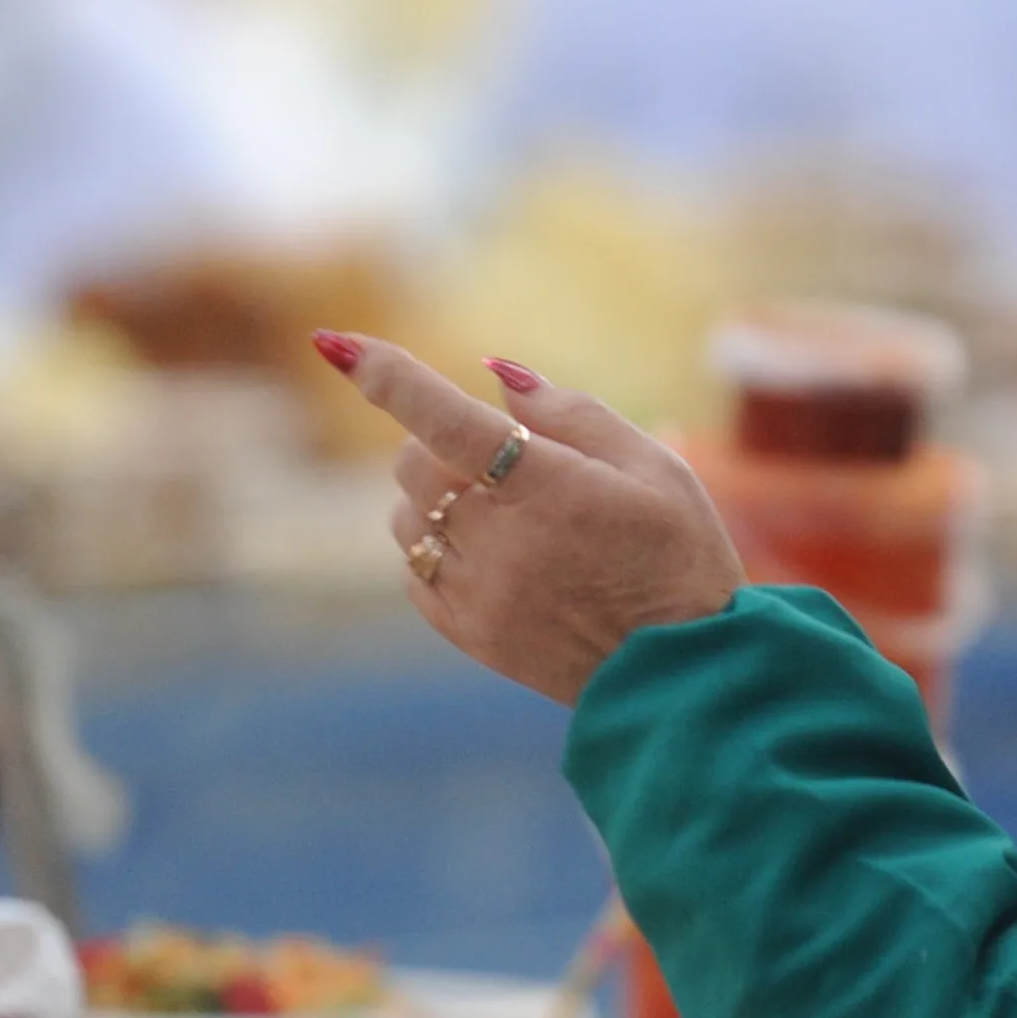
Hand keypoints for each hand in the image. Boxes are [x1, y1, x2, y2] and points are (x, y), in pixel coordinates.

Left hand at [312, 333, 745, 705]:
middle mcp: (500, 542)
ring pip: (406, 520)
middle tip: (504, 457)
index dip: (387, 375)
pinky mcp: (469, 634)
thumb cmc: (680, 556)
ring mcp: (478, 594)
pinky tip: (493, 555)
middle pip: (415, 465)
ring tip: (504, 512)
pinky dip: (436, 549)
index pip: (446, 419)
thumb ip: (573, 413)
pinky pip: (415, 573)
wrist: (682, 674)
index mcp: (548, 489)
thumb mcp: (655, 468)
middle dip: (441, 443)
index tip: (334, 343)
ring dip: (434, 499)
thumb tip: (495, 377)